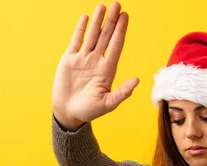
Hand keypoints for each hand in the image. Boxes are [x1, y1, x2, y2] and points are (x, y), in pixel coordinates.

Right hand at [52, 2, 139, 128]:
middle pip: (106, 36)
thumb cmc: (90, 111)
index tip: (125, 16)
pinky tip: (86, 18)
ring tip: (103, 6)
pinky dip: (80, 29)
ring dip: (98, 21)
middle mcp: (97, 61)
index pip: (116, 45)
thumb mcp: (109, 103)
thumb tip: (137, 80)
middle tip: (117, 4)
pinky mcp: (69, 60)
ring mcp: (83, 59)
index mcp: (107, 70)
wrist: (69, 114)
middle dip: (112, 21)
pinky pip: (76, 41)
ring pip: (92, 35)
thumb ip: (123, 92)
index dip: (121, 31)